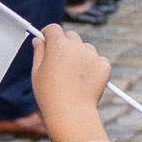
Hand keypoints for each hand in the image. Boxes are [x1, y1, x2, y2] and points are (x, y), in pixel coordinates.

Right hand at [30, 27, 112, 141]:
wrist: (71, 113)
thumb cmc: (49, 94)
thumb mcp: (37, 72)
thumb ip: (39, 52)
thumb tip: (39, 40)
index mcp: (58, 45)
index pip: (53, 28)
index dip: (48, 34)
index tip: (46, 40)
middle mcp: (77, 46)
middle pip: (70, 36)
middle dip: (64, 43)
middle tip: (59, 60)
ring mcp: (92, 55)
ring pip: (85, 48)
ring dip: (80, 54)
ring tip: (72, 76)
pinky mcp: (104, 66)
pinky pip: (98, 60)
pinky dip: (92, 66)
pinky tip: (84, 81)